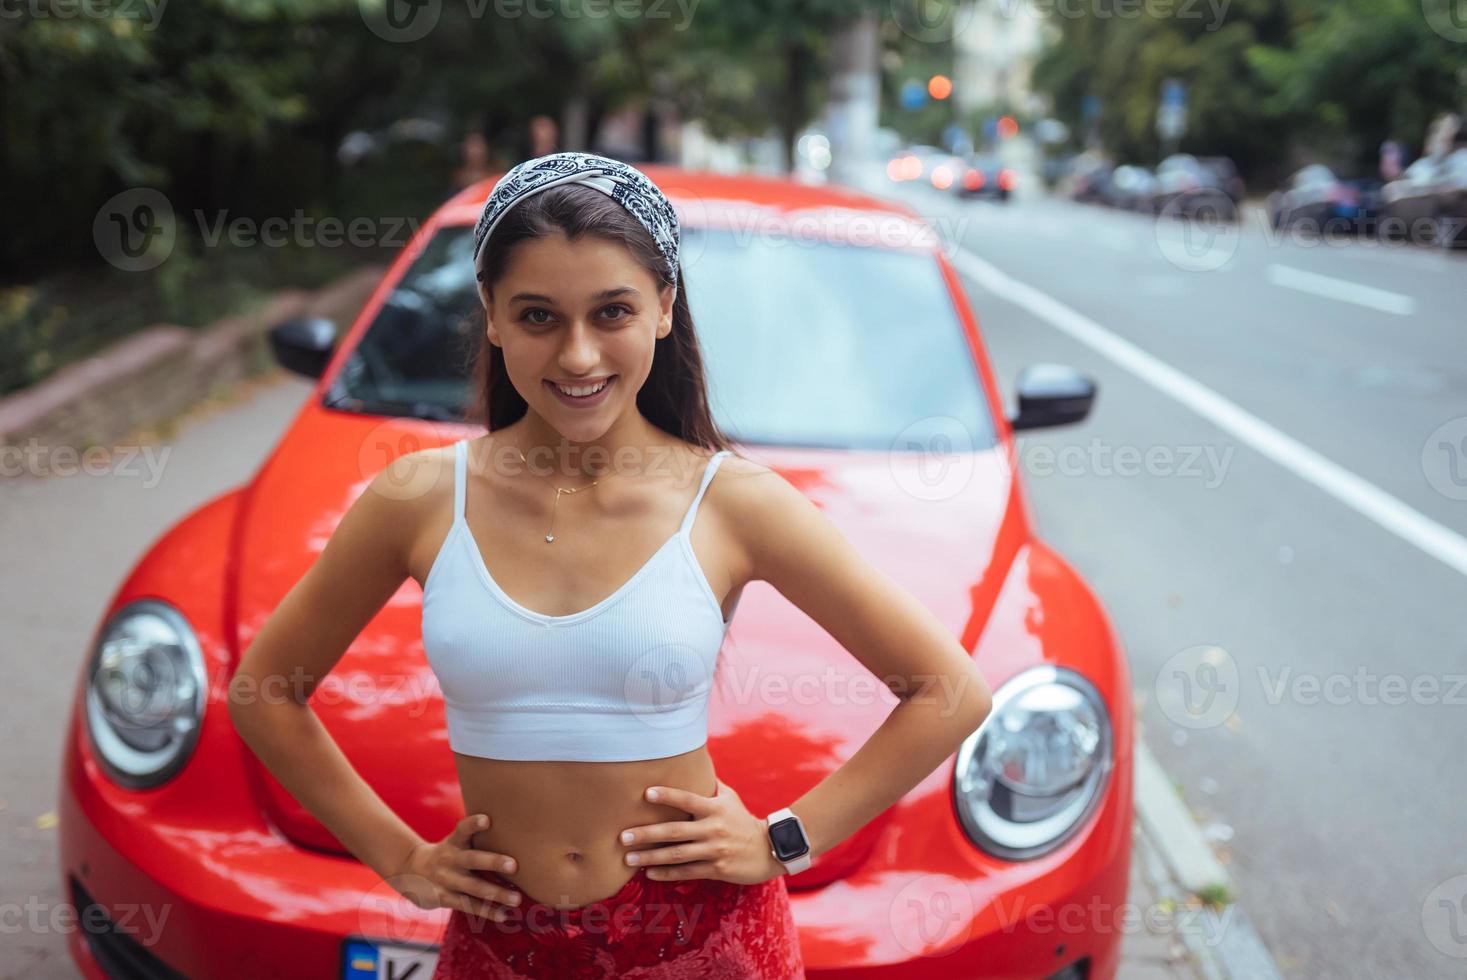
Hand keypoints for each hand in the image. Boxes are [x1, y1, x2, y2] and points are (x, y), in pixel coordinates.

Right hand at [387, 813, 523, 921]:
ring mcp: (446, 880)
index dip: (473, 824)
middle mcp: (450, 859)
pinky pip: (468, 906)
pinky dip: (486, 911)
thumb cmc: (448, 853)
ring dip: (496, 894)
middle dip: (493, 862)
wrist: (410, 869)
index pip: (463, 829)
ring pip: (473, 887)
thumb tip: (518, 833)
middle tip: (514, 865)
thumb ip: (477, 837)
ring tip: (516, 899)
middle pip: (472, 859)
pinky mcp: (443, 898)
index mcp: (454, 842)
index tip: (486, 820)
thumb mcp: (456, 841)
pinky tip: (503, 915)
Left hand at [617, 778, 787, 885]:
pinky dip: (666, 874)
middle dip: (646, 834)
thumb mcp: (731, 798)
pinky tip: (649, 873)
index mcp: (715, 808)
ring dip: (650, 857)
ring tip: (628, 858)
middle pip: (674, 831)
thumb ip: (711, 785)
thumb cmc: (743, 820)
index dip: (667, 796)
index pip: (687, 799)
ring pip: (677, 855)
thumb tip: (693, 762)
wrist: (769, 849)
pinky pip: (687, 872)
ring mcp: (714, 851)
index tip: (645, 793)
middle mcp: (713, 829)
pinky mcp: (716, 869)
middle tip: (622, 836)